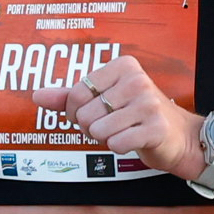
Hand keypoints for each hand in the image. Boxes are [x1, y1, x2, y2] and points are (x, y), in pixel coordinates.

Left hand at [34, 54, 197, 181]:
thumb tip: (37, 95)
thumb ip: (69, 96)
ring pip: (99, 130)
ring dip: (105, 138)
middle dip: (91, 128)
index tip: (90, 114)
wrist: (177, 136)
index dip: (75, 112)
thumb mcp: (103, 99)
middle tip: (110, 126)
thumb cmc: (136, 115)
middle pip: (86, 114)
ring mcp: (148, 104)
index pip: (77, 92)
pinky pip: (117, 143)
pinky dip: (119, 147)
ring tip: (122, 132)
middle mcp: (136, 80)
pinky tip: (133, 140)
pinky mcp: (155, 128)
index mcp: (122, 67)